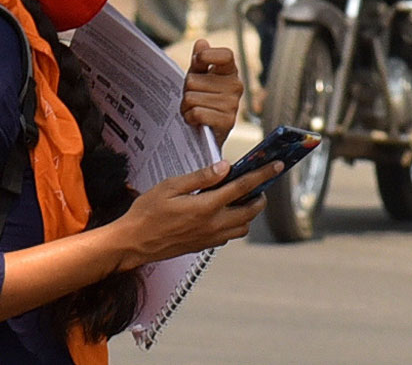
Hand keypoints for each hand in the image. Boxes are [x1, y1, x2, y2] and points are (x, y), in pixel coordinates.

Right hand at [113, 159, 276, 270]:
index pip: (242, 187)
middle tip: (259, 183)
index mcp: (206, 207)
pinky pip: (231, 234)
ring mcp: (211, 237)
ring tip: (241, 197)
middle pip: (250, 210)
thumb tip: (224, 167)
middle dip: (260, 195)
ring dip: (249, 211)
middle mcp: (214, 224)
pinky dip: (235, 222)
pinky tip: (222, 212)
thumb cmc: (148, 212)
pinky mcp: (206, 245)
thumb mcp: (170, 186)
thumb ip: (199, 177)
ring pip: (244, 225)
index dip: (261, 175)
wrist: (135, 242)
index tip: (276, 166)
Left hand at [181, 39, 242, 148]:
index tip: (198, 61)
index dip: (207, 55)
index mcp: (230, 72)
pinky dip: (189, 117)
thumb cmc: (202, 100)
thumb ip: (199, 61)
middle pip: (193, 80)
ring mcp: (232, 105)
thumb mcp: (198, 78)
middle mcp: (235, 86)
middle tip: (194, 98)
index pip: (226, 55)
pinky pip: (196, 113)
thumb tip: (201, 42)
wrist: (206, 131)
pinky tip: (195, 119)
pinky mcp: (226, 122)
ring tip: (194, 110)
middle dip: (187, 91)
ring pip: (191, 97)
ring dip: (186, 106)